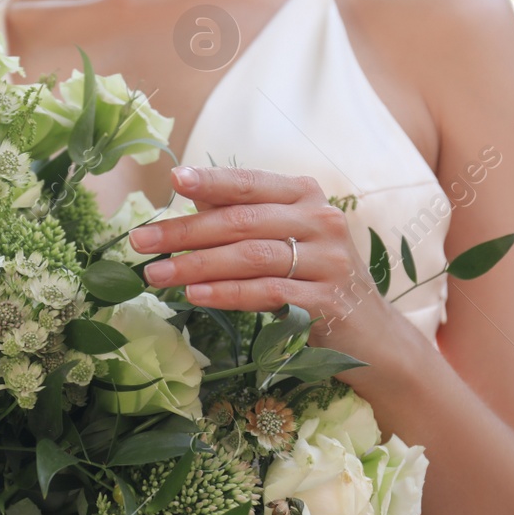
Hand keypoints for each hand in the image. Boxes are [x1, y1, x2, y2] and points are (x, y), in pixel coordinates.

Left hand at [126, 165, 401, 362]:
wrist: (372, 335)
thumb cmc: (316, 279)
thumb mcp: (283, 239)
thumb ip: (242, 215)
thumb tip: (190, 194)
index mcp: (306, 195)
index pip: (250, 183)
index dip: (211, 180)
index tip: (173, 179)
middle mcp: (321, 220)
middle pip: (241, 222)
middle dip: (185, 231)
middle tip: (140, 242)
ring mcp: (328, 260)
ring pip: (250, 257)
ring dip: (196, 265)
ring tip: (156, 275)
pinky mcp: (327, 300)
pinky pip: (266, 293)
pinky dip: (226, 293)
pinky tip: (194, 295)